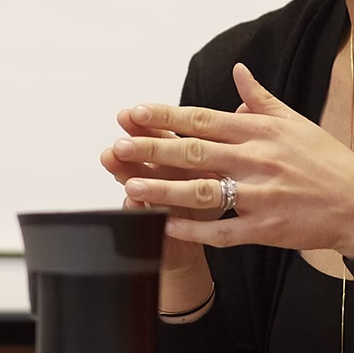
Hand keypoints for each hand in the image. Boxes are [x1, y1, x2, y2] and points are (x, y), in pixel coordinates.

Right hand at [100, 105, 221, 297]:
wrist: (208, 241)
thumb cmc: (220, 203)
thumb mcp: (230, 171)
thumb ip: (231, 139)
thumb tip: (241, 110)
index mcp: (183, 159)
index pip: (163, 135)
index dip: (150, 124)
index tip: (135, 112)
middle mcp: (166, 176)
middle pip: (144, 156)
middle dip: (132, 144)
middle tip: (119, 134)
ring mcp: (157, 200)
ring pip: (135, 181)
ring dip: (123, 170)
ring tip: (112, 160)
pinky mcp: (155, 225)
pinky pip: (145, 217)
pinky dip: (139, 209)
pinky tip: (132, 201)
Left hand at [107, 63, 353, 258]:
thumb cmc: (328, 162)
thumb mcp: (296, 123)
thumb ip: (261, 100)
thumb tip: (237, 71)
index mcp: (261, 131)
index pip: (203, 119)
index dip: (165, 116)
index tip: (132, 112)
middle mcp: (258, 159)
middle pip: (196, 152)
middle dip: (153, 149)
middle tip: (117, 147)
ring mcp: (262, 194)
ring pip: (204, 191)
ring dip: (164, 189)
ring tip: (130, 187)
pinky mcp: (267, 227)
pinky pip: (223, 230)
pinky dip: (194, 228)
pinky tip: (166, 227)